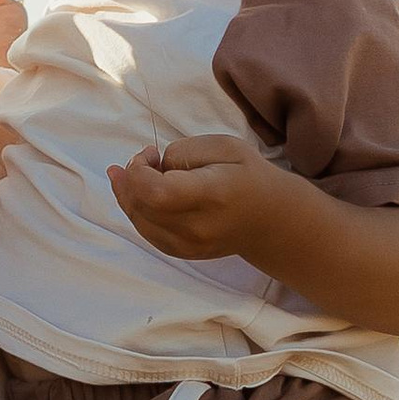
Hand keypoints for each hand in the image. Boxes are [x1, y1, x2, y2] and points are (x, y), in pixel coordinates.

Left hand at [109, 131, 291, 265]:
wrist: (269, 218)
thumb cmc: (247, 175)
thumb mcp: (225, 146)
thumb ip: (184, 152)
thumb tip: (155, 167)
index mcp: (212, 196)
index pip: (157, 192)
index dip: (138, 171)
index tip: (150, 153)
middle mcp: (198, 228)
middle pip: (142, 207)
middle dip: (131, 178)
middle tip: (146, 159)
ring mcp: (189, 246)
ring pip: (139, 221)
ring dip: (130, 194)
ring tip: (143, 172)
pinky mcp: (182, 253)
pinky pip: (146, 232)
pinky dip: (138, 210)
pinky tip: (144, 192)